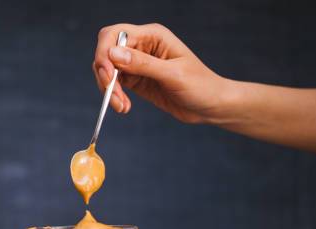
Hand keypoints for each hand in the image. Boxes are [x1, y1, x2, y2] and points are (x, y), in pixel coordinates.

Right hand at [93, 23, 230, 123]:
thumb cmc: (200, 85)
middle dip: (105, 75)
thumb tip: (113, 54)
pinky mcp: (136, 80)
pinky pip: (115, 85)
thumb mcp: (172, 74)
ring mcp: (137, 63)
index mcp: (152, 35)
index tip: (107, 76)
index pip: (114, 35)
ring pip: (108, 71)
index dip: (105, 53)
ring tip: (121, 106)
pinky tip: (124, 107)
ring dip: (109, 90)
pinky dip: (114, 97)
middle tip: (112, 96)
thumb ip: (142, 64)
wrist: (211, 105)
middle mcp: (142, 46)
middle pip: (107, 53)